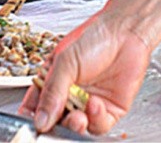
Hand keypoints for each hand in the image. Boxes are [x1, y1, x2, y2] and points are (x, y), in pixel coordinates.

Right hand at [19, 11, 151, 134]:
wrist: (126, 32)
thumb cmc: (96, 37)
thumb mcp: (65, 61)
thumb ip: (52, 92)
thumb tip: (40, 119)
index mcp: (53, 81)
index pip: (36, 107)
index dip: (34, 118)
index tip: (35, 124)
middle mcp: (70, 94)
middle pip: (56, 122)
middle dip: (56, 125)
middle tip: (57, 122)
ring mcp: (88, 103)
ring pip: (76, 128)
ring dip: (75, 125)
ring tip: (78, 117)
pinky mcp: (109, 110)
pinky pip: (98, 126)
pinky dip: (96, 120)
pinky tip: (95, 104)